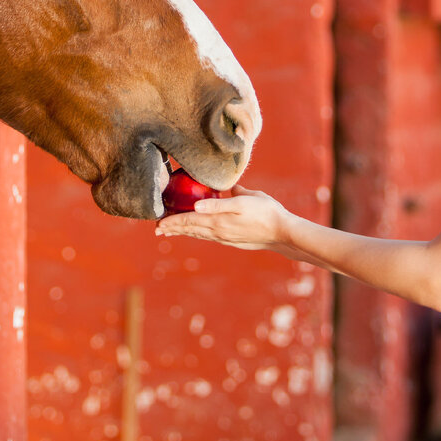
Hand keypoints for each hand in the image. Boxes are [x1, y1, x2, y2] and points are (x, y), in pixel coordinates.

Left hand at [155, 185, 290, 250]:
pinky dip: (196, 234)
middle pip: (191, 229)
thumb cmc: (266, 212)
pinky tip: (195, 233)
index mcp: (219, 220)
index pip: (190, 220)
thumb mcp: (244, 201)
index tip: (158, 223)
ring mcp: (225, 237)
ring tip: (170, 232)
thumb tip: (200, 201)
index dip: (173, 221)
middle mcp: (219, 231)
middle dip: (173, 228)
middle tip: (157, 230)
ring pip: (198, 234)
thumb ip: (221, 201)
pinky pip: (207, 237)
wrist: (282, 233)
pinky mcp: (232, 240)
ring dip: (183, 232)